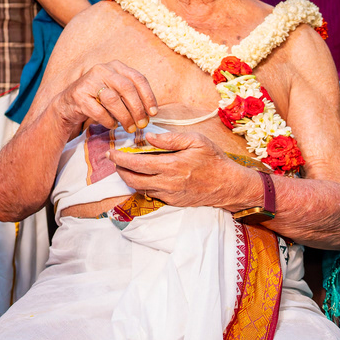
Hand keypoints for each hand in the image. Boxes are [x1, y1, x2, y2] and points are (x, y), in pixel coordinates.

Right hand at [56, 61, 157, 134]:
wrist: (69, 104)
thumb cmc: (98, 99)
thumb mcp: (116, 91)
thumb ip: (131, 96)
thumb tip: (150, 113)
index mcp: (116, 66)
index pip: (138, 78)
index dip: (148, 96)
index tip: (153, 113)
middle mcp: (103, 70)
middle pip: (127, 88)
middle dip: (137, 109)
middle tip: (142, 124)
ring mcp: (89, 81)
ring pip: (113, 99)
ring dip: (125, 117)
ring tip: (130, 127)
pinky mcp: (79, 95)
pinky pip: (98, 111)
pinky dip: (108, 121)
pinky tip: (112, 125)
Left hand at [108, 128, 256, 209]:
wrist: (228, 185)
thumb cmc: (213, 160)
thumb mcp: (196, 141)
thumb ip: (170, 138)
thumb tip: (148, 137)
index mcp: (172, 166)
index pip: (137, 164)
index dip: (120, 159)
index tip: (111, 152)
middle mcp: (167, 183)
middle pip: (133, 179)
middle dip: (120, 169)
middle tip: (114, 159)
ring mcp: (169, 195)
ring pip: (140, 188)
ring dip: (129, 177)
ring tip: (126, 165)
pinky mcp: (172, 202)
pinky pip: (151, 193)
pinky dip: (143, 184)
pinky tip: (144, 174)